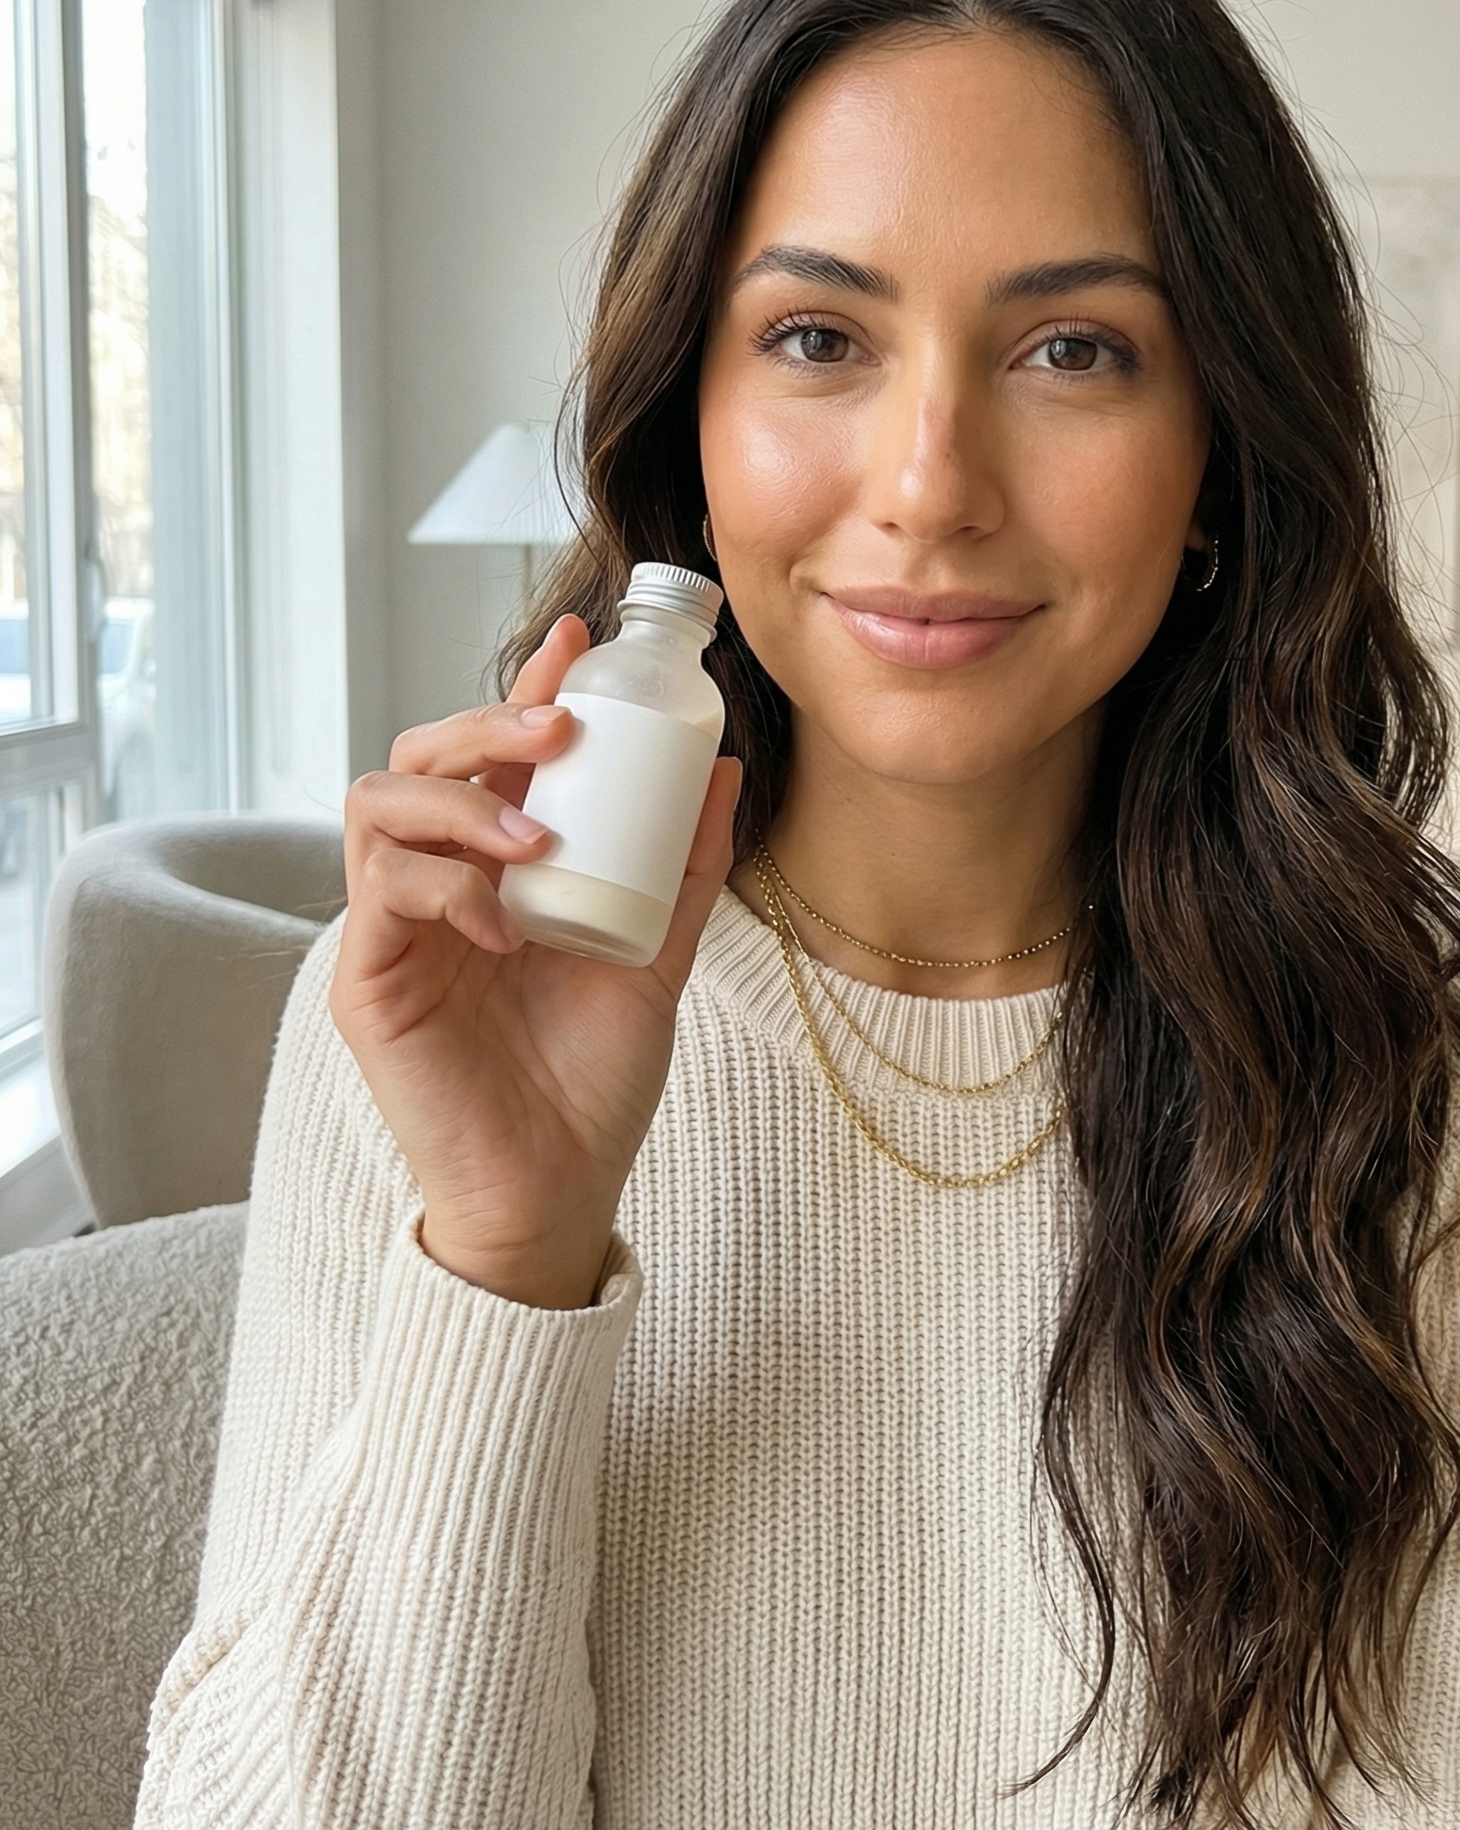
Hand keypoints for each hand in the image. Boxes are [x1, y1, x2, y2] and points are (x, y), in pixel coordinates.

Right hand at [329, 614, 741, 1307]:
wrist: (559, 1188)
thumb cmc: (592, 1076)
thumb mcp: (657, 955)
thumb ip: (681, 866)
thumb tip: (722, 766)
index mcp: (497, 866)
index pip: (494, 754)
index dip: (527, 689)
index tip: (581, 642)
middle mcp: (436, 882)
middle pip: (420, 756)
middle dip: (486, 724)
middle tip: (559, 731)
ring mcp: (394, 928)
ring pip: (378, 805)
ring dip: (462, 804)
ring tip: (536, 843)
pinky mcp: (366, 981)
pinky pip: (379, 894)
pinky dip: (445, 888)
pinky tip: (505, 924)